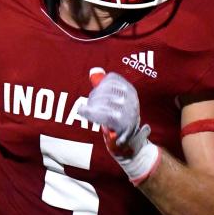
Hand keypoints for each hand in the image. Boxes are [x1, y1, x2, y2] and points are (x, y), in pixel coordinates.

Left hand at [79, 68, 159, 183]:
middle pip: (106, 91)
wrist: (128, 143)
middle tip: (90, 105)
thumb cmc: (117, 119)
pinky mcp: (123, 124)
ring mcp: (129, 112)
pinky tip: (82, 111)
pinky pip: (102, 115)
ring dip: (91, 106)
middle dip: (94, 97)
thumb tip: (94, 71)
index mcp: (130, 90)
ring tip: (86, 110)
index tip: (95, 94)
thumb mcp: (114, 100)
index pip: (112, 79)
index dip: (99, 85)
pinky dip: (89, 113)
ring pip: (102, 103)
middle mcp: (131, 100)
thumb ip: (105, 86)